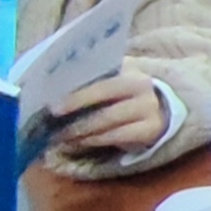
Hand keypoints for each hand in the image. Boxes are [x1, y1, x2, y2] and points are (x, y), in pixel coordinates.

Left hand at [45, 70, 170, 158]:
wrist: (158, 109)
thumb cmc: (123, 93)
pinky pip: (116, 136)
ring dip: (80, 128)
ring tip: (59, 134)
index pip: (100, 74)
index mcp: (129, 67)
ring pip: (108, 118)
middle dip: (76, 104)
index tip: (52, 97)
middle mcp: (141, 86)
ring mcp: (148, 108)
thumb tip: (53, 85)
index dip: (77, 87)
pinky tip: (78, 142)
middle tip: (52, 115)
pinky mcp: (150, 130)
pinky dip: (94, 140)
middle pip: (104, 92)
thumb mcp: (113, 79)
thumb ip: (91, 79)